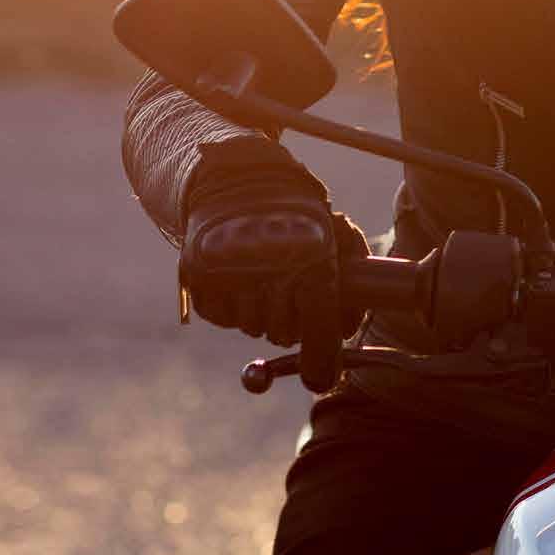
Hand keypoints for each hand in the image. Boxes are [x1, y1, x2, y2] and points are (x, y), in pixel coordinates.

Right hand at [179, 144, 360, 392]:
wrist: (235, 179)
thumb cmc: (294, 212)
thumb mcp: (334, 230)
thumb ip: (355, 271)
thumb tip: (349, 325)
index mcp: (311, 259)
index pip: (319, 329)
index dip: (321, 359)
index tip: (319, 376)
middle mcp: (270, 270)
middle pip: (283, 334)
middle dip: (290, 324)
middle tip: (290, 302)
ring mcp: (231, 274)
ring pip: (251, 327)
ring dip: (259, 313)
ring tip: (261, 279)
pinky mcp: (199, 277)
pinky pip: (221, 316)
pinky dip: (229, 306)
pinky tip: (237, 278)